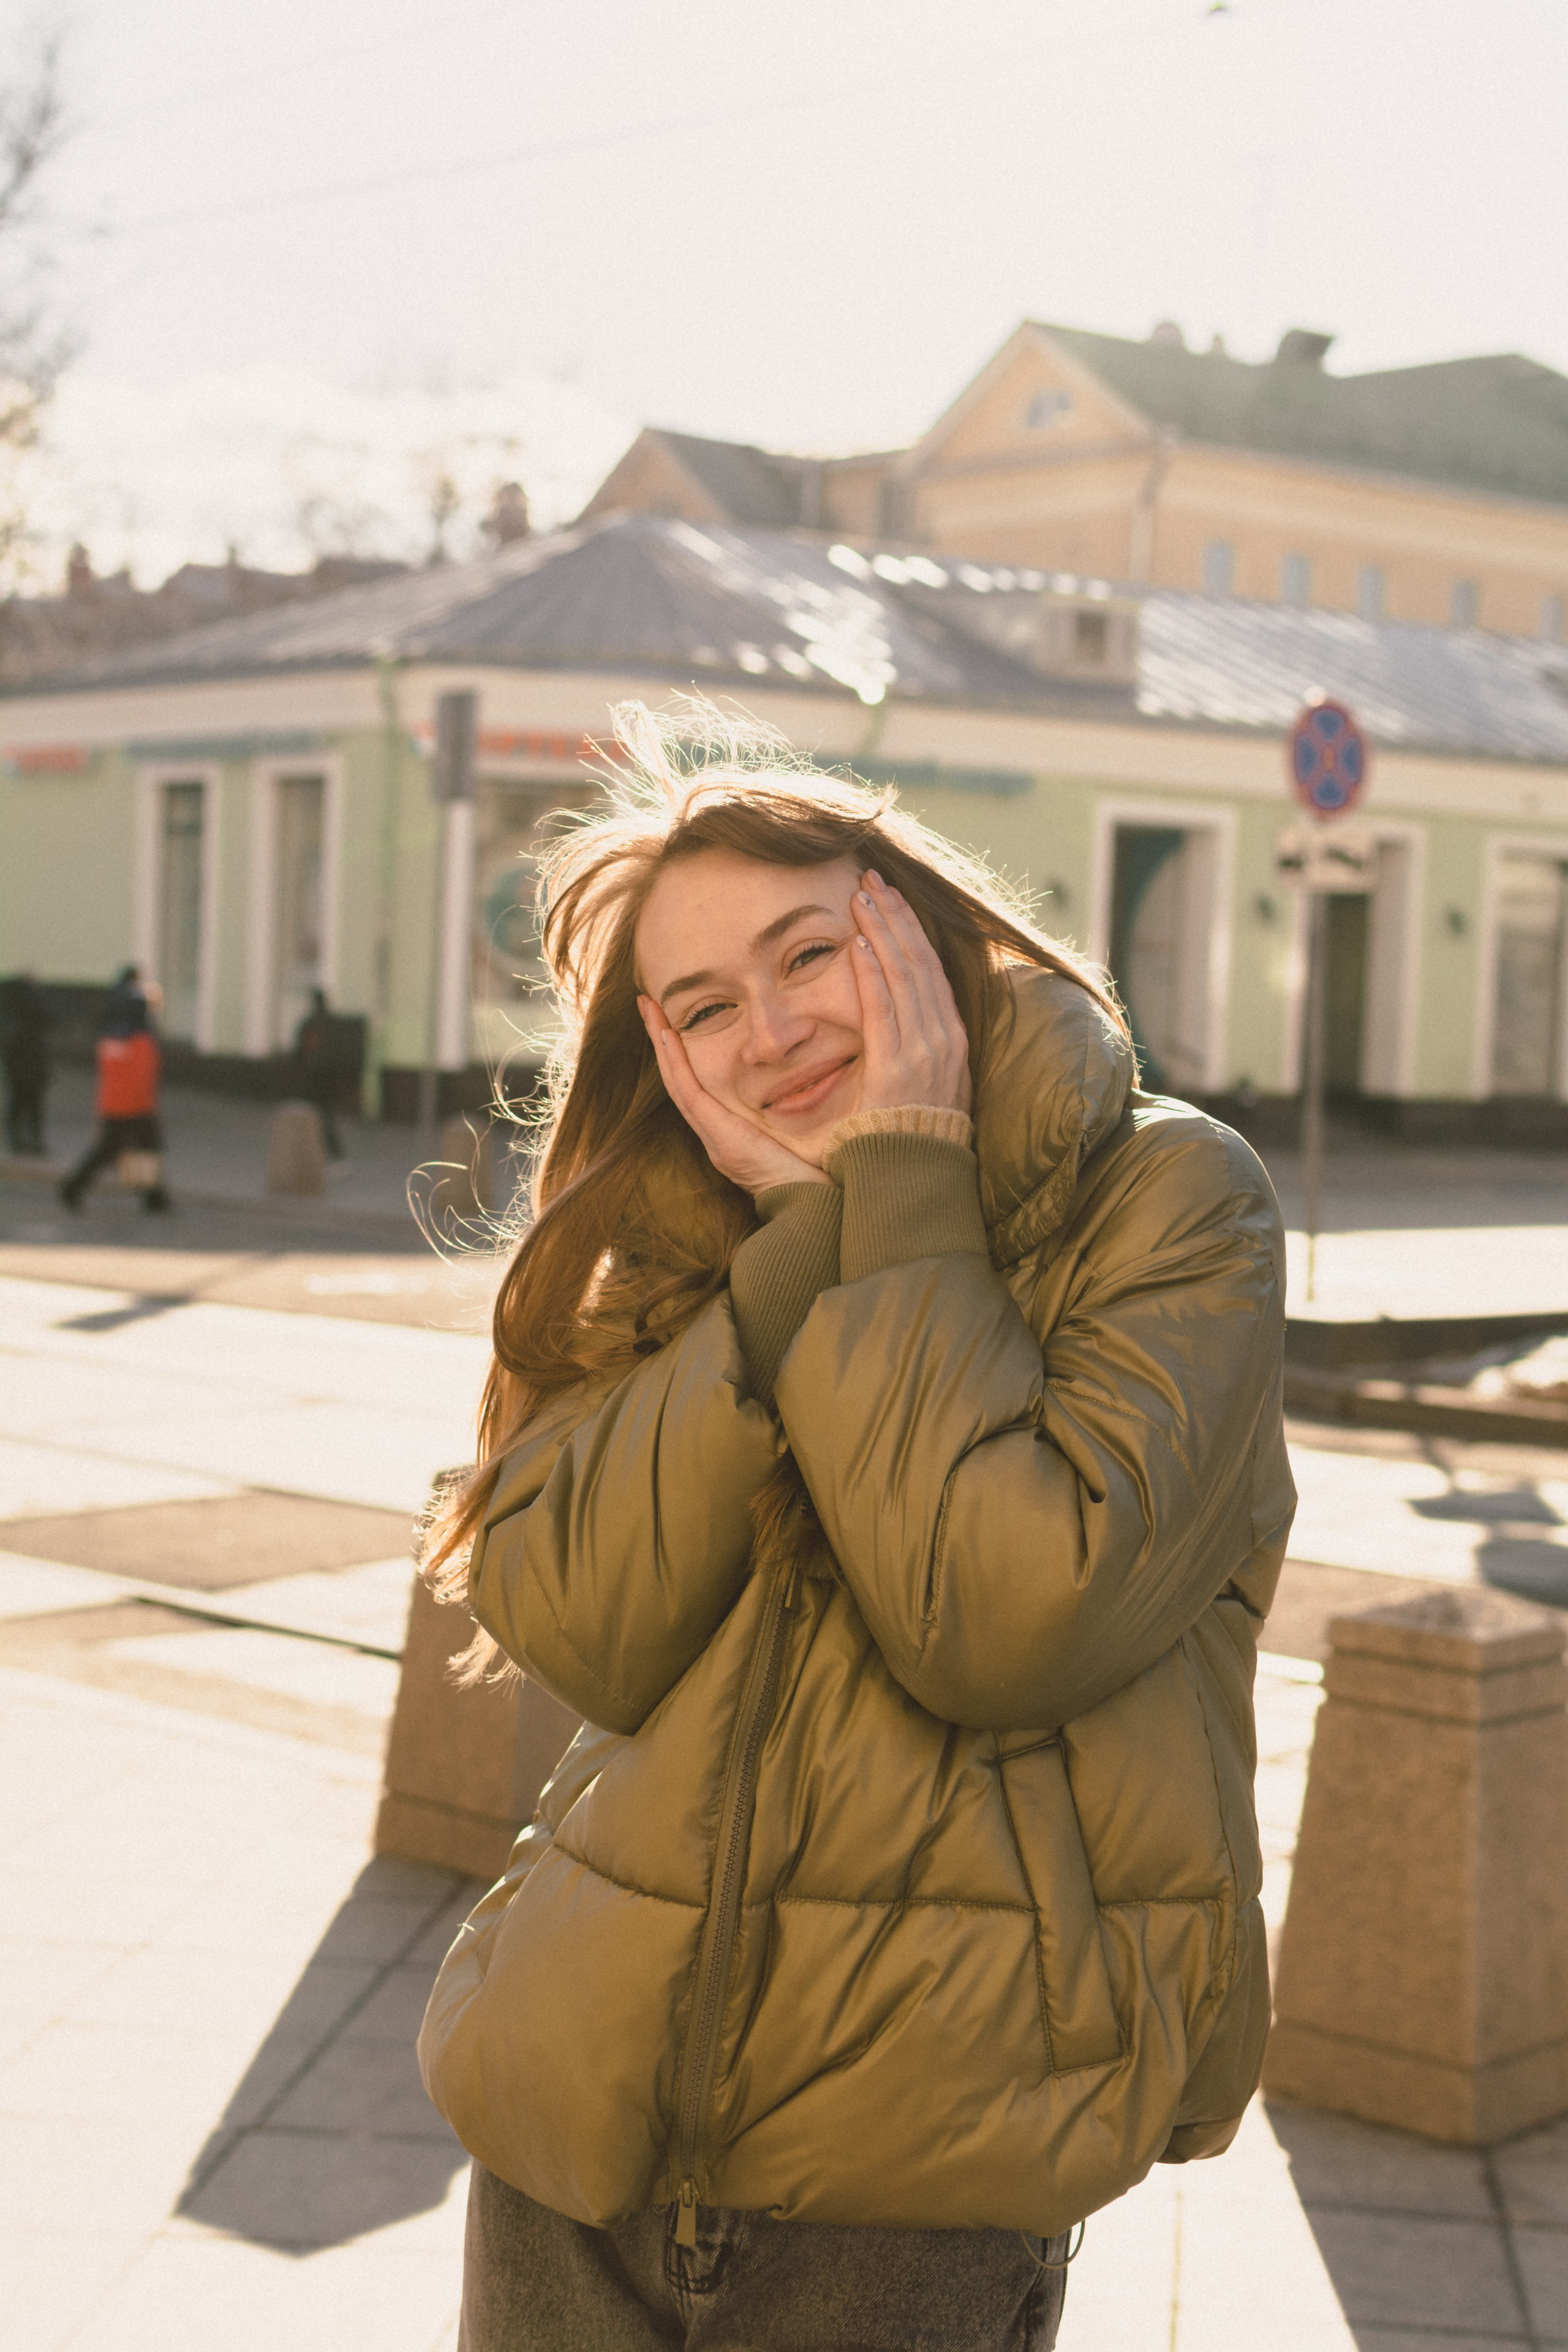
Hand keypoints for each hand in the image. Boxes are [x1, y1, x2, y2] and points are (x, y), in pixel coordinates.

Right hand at [637, 997, 830, 1195]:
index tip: (675, 1017)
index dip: (682, 1051)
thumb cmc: (815, 1173)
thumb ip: (797, 1108)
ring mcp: (713, 1136)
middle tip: (649, 1004)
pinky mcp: (719, 1138)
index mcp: (731, 1132)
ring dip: (661, 1044)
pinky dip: (676, 1065)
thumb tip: (811, 1078)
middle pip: (678, 1078)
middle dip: (662, 1040)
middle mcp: (714, 1133)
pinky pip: (690, 1095)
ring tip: (650, 1009)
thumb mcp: (800, 1131)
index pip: (697, 1083)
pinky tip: (667, 1036)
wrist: (815, 1207)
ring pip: (676, 1082)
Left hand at [850, 871, 972, 1114]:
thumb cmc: (914, 1135)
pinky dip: (871, 975)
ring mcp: (925, 1051)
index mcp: (952, 1038)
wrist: (918, 1179)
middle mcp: (945, 1038)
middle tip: (871, 878)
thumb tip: (903, 1023)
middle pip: (920, 962)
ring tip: (861, 896)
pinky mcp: (899, 1067)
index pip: (931, 971)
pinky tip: (857, 944)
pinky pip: (884, 1011)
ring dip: (882, 932)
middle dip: (896, 916)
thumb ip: (917, 1048)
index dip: (911, 930)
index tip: (891, 898)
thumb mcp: (927, 1083)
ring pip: (905, 976)